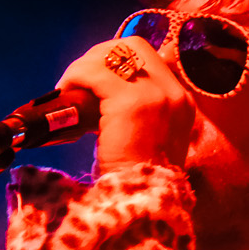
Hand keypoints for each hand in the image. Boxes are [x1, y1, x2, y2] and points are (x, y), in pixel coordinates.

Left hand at [56, 35, 196, 176]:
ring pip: (113, 54)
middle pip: (134, 47)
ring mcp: (157, 95)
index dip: (117, 62)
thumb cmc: (137, 179)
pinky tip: (66, 93)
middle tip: (80, 81)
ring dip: (84, 66)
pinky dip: (76, 77)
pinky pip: (96, 72)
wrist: (142, 203)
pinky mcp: (132, 102)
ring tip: (70, 90)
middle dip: (100, 56)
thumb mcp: (147, 140)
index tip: (96, 82)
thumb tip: (100, 95)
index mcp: (182, 103)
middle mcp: (175, 94)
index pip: (150, 59)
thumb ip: (138, 115)